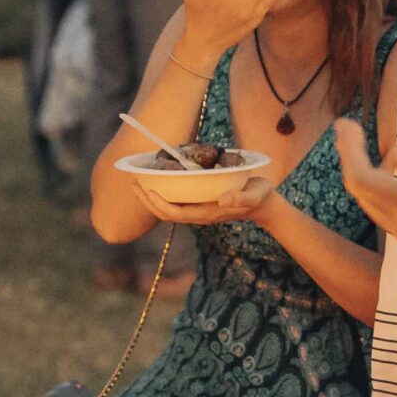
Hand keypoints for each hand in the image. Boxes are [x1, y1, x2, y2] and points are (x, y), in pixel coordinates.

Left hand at [134, 172, 274, 226]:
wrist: (263, 203)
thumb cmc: (258, 196)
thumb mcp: (254, 194)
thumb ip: (240, 198)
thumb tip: (223, 200)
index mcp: (208, 213)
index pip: (177, 213)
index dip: (159, 204)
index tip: (148, 189)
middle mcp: (199, 214)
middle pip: (166, 214)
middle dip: (148, 202)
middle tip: (134, 183)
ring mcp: (198, 210)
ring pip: (168, 210)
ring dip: (151, 199)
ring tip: (137, 183)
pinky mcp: (198, 204)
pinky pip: (175, 203)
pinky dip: (161, 195)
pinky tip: (155, 182)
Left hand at [333, 117, 396, 304]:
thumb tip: (396, 149)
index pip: (362, 178)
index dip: (350, 149)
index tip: (346, 122)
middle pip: (361, 189)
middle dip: (350, 157)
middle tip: (347, 127)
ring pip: (372, 204)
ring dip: (363, 175)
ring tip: (361, 151)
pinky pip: (387, 214)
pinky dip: (379, 191)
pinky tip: (393, 184)